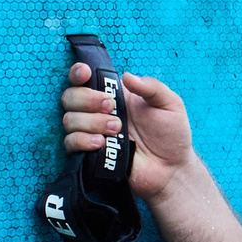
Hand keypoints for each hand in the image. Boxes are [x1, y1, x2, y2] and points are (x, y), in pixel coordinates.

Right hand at [60, 66, 194, 200]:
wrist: (171, 168)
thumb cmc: (172, 134)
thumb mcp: (170, 104)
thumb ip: (152, 87)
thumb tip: (126, 76)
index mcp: (115, 96)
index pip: (84, 79)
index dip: (78, 73)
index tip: (86, 74)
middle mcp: (98, 112)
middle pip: (70, 97)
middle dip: (88, 99)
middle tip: (112, 108)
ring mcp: (92, 132)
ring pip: (69, 119)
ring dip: (92, 122)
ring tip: (117, 129)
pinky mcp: (89, 152)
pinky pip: (70, 142)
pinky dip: (83, 140)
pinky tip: (102, 143)